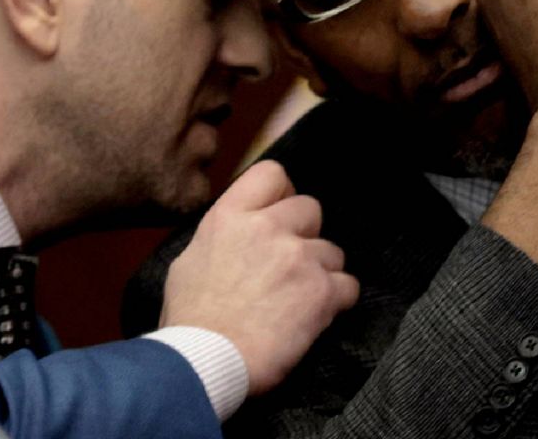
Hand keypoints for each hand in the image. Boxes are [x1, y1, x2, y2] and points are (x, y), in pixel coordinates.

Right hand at [160, 160, 358, 394]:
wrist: (204, 362)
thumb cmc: (190, 321)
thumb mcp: (189, 261)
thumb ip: (223, 237)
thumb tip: (238, 235)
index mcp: (230, 217)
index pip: (273, 174)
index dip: (282, 193)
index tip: (280, 215)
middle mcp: (267, 227)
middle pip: (311, 209)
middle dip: (305, 236)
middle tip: (290, 266)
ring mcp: (298, 257)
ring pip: (333, 251)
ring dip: (322, 272)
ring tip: (299, 300)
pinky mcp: (321, 291)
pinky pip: (349, 286)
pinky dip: (337, 302)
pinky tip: (315, 317)